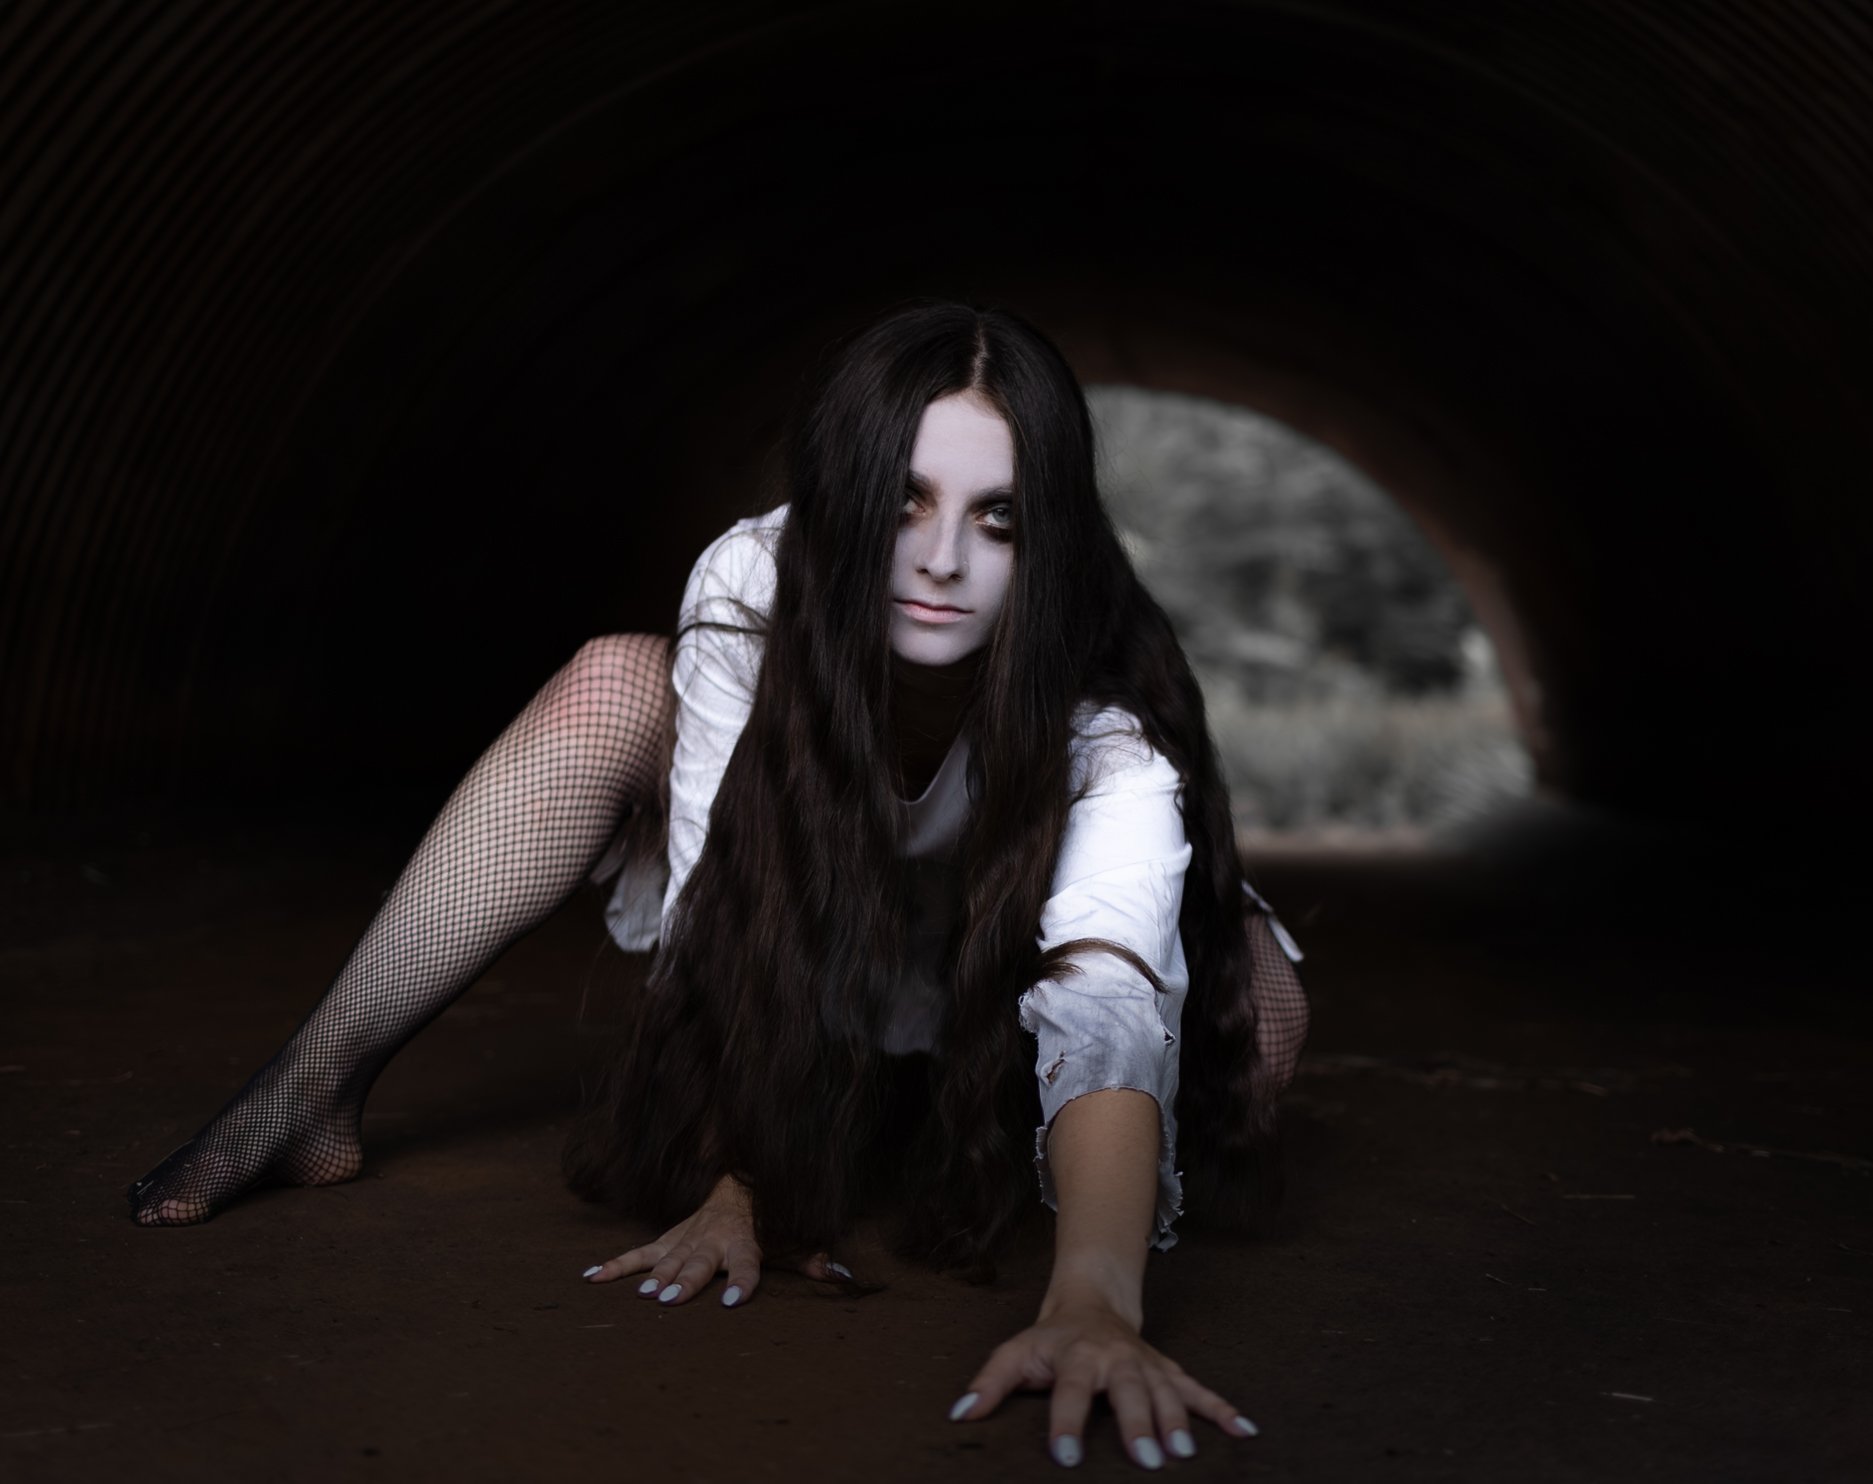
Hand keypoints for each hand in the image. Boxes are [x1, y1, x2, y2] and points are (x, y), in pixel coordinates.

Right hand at [579, 1174, 849, 1306]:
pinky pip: (638, 1251)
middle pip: (698, 1263)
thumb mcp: (792, 1237)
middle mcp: (713, 1239)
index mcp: (745, 1242)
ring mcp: (687, 1237)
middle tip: (669, 1299)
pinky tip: (590, 1277)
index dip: (742, 1282)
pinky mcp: (668, 1237)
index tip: (734, 1301)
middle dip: (684, 1281)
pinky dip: (614, 1264)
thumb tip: (840, 1275)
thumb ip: (810, 1257)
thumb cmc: (768, 1219)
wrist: (741, 1177)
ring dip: (653, 1275)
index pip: (747, 1265)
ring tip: (641, 1294)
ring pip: (666, 1257)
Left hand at [948, 1296, 1258, 1467]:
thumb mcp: (1015, 1353)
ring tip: (1186, 1454)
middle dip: (1138, 1425)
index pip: (1070, 1392)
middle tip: (1148, 1461)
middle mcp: (1116, 1358)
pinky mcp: (1168, 1370)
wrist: (1091, 1301)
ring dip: (1179, 1421)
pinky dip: (1222, 1408)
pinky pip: (1198, 1388)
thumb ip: (988, 1383)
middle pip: (1129, 1392)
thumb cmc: (1049, 1340)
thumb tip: (960, 1415)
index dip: (1066, 1423)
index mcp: (1077, 1356)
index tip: (1066, 1457)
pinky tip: (1244, 1431)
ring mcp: (1146, 1363)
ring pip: (1167, 1391)